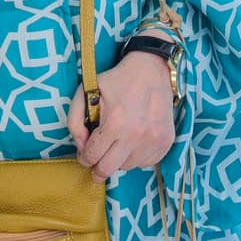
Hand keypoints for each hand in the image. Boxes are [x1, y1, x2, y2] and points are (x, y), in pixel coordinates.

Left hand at [67, 49, 173, 182]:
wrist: (151, 70)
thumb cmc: (117, 80)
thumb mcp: (86, 92)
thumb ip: (75, 121)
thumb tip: (81, 147)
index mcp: (115, 124)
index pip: (92, 156)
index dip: (84, 159)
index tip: (84, 157)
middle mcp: (135, 136)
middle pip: (109, 169)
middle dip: (97, 170)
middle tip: (95, 167)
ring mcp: (153, 140)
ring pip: (127, 167)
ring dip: (118, 160)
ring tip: (117, 144)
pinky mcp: (165, 141)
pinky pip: (146, 163)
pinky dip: (136, 157)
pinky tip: (133, 143)